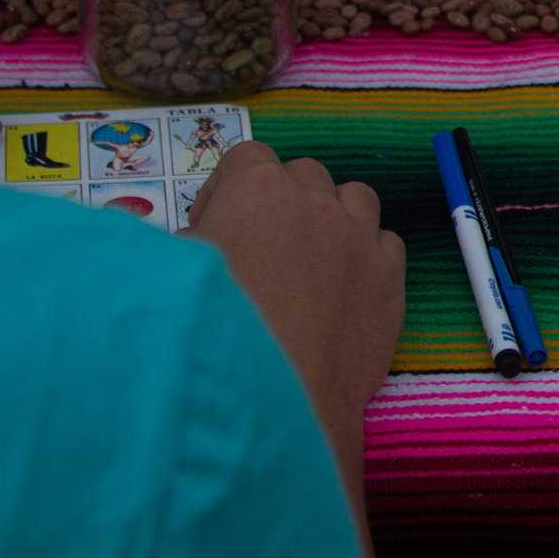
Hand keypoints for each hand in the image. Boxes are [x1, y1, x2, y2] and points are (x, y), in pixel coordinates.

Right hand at [185, 141, 405, 442]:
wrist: (267, 399)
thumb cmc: (205, 331)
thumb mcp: (166, 276)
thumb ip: (181, 245)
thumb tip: (190, 242)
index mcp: (257, 190)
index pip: (248, 157)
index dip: (229, 189)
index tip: (215, 228)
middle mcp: (315, 202)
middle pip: (303, 175)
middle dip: (281, 201)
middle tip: (260, 250)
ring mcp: (361, 237)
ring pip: (355, 198)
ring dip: (333, 217)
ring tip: (310, 262)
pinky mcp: (392, 279)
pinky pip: (387, 243)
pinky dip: (368, 256)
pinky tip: (345, 290)